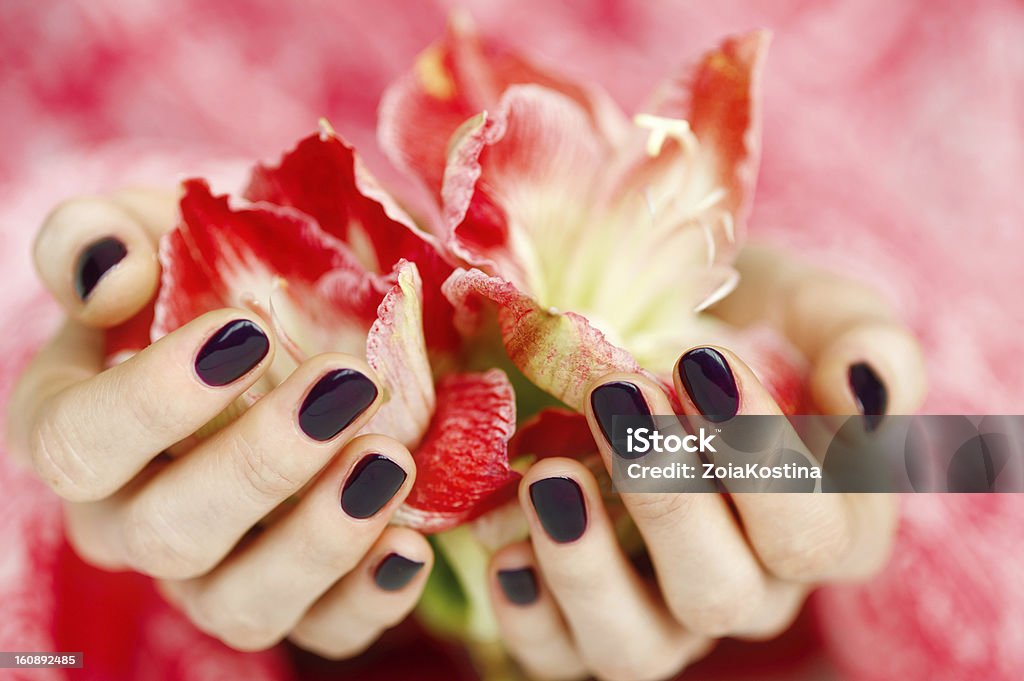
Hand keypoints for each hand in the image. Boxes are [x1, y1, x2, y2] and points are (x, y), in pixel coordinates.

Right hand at [6, 191, 432, 655]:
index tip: (248, 331)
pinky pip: (319, 632)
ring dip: (318, 540)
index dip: (155, 398)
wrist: (278, 329)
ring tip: (388, 463)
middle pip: (167, 533)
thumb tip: (110, 270)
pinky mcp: (290, 599)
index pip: (80, 442)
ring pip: (240, 603)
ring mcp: (210, 574)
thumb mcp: (151, 233)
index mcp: (74, 432)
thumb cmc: (202, 281)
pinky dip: (366, 599)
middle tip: (348, 386)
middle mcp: (130, 522)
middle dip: (260, 462)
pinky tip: (410, 545)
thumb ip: (104, 237)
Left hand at [485, 247, 926, 680]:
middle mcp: (753, 591)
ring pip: (639, 649)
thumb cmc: (754, 324)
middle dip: (666, 499)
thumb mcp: (814, 311)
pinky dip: (533, 617)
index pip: (811, 534)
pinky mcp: (587, 620)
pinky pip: (562, 656)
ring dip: (589, 570)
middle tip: (616, 398)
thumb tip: (865, 378)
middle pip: (722, 596)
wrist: (674, 334)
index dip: (759, 462)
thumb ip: (861, 340)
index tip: (701, 365)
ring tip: (550, 480)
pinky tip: (508, 553)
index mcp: (830, 531)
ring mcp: (667, 616)